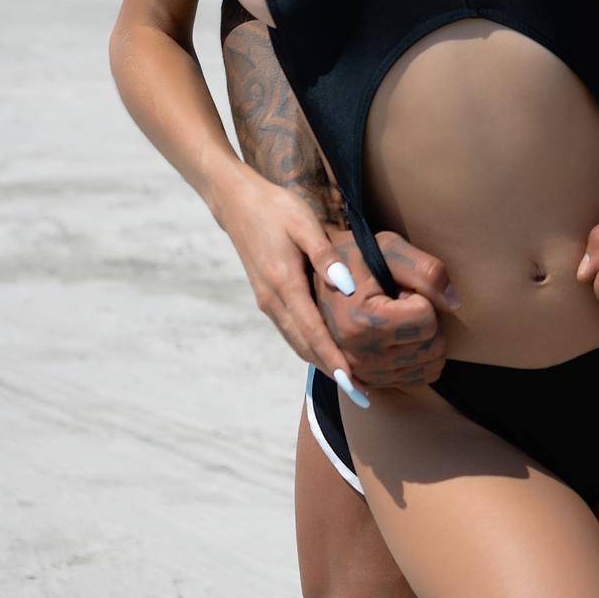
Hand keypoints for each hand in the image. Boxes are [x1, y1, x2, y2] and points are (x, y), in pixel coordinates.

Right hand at [216, 167, 456, 397]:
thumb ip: (324, 255)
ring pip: (296, 342)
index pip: (312, 331)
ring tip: (350, 381)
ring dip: (320, 361)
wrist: (237, 203)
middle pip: (304, 345)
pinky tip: (327, 351)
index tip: (352, 382)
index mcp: (283, 283)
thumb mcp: (303, 224)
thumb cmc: (276, 208)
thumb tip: (346, 286)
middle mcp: (272, 300)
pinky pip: (291, 331)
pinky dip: (310, 346)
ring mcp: (267, 301)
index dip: (333, 358)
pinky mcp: (267, 297)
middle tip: (361, 394)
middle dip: (331, 370)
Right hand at [310, 226, 461, 395]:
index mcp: (362, 320)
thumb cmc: (357, 257)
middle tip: (402, 303)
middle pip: (432, 346)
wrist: (319, 276)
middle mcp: (360, 354)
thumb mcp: (389, 248)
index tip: (400, 288)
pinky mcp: (368, 382)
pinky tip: (401, 337)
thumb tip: (455, 303)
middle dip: (428, 321)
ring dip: (424, 340)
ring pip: (429, 366)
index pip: (428, 318)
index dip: (422, 297)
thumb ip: (425, 270)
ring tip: (399, 319)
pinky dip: (418, 357)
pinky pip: (417, 379)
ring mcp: (363, 373)